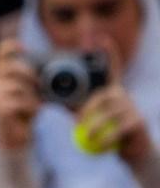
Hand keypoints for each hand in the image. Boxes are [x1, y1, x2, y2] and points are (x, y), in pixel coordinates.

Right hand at [0, 38, 40, 150]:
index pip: (0, 52)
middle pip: (10, 66)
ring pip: (17, 86)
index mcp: (2, 72)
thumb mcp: (36, 88)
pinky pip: (19, 102)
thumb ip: (41, 76)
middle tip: (38, 84)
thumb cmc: (28, 108)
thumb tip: (67, 66)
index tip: (25, 48)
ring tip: (35, 104)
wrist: (18, 133)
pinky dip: (31, 107)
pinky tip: (32, 112)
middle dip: (28, 74)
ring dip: (32, 95)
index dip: (11, 46)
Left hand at [76, 38, 152, 164]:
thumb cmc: (106, 131)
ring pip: (109, 112)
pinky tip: (100, 144)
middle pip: (102, 97)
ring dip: (94, 126)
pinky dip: (106, 137)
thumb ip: (74, 106)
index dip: (107, 53)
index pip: (110, 69)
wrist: (131, 149)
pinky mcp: (138, 121)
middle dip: (87, 110)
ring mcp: (132, 107)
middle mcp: (122, 95)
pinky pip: (118, 127)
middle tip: (77, 123)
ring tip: (86, 136)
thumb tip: (49, 97)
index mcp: (111, 91)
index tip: (101, 38)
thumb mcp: (88, 116)